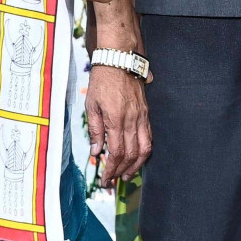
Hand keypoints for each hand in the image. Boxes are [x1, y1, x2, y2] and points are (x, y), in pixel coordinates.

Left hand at [85, 64, 150, 188]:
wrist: (120, 60)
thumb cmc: (102, 81)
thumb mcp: (91, 104)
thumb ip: (95, 129)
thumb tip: (96, 151)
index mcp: (116, 119)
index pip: (116, 152)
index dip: (111, 169)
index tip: (105, 179)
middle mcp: (132, 120)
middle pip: (131, 154)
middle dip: (122, 170)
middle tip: (114, 180)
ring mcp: (142, 116)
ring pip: (145, 147)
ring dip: (137, 164)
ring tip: (128, 173)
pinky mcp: (146, 112)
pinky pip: (149, 136)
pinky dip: (144, 150)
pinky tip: (137, 156)